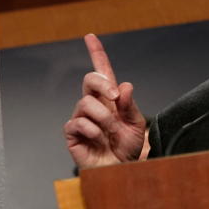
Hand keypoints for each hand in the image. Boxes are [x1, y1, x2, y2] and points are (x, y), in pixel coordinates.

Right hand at [63, 33, 147, 168]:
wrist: (121, 171)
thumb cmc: (127, 148)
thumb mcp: (136, 124)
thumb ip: (129, 104)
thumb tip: (123, 85)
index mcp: (109, 99)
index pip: (101, 72)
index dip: (96, 53)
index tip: (91, 37)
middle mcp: (93, 105)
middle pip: (89, 80)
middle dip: (101, 84)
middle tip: (114, 99)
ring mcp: (81, 118)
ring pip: (85, 103)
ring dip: (103, 117)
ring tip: (110, 132)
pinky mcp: (72, 133)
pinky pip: (78, 122)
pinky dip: (93, 130)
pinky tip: (99, 140)